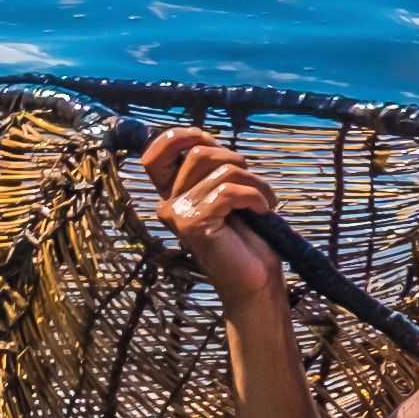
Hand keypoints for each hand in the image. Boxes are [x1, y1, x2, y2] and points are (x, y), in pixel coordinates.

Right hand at [136, 126, 291, 313]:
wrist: (256, 280)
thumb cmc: (247, 237)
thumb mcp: (227, 192)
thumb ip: (212, 169)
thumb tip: (207, 141)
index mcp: (174, 193)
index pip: (154, 153)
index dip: (179, 137)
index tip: (209, 142)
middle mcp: (169, 203)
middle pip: (198, 153)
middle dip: (235, 160)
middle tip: (252, 185)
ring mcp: (178, 214)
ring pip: (220, 170)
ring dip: (253, 181)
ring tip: (264, 201)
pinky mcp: (192, 224)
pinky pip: (229, 191)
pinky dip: (255, 196)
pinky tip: (263, 210)